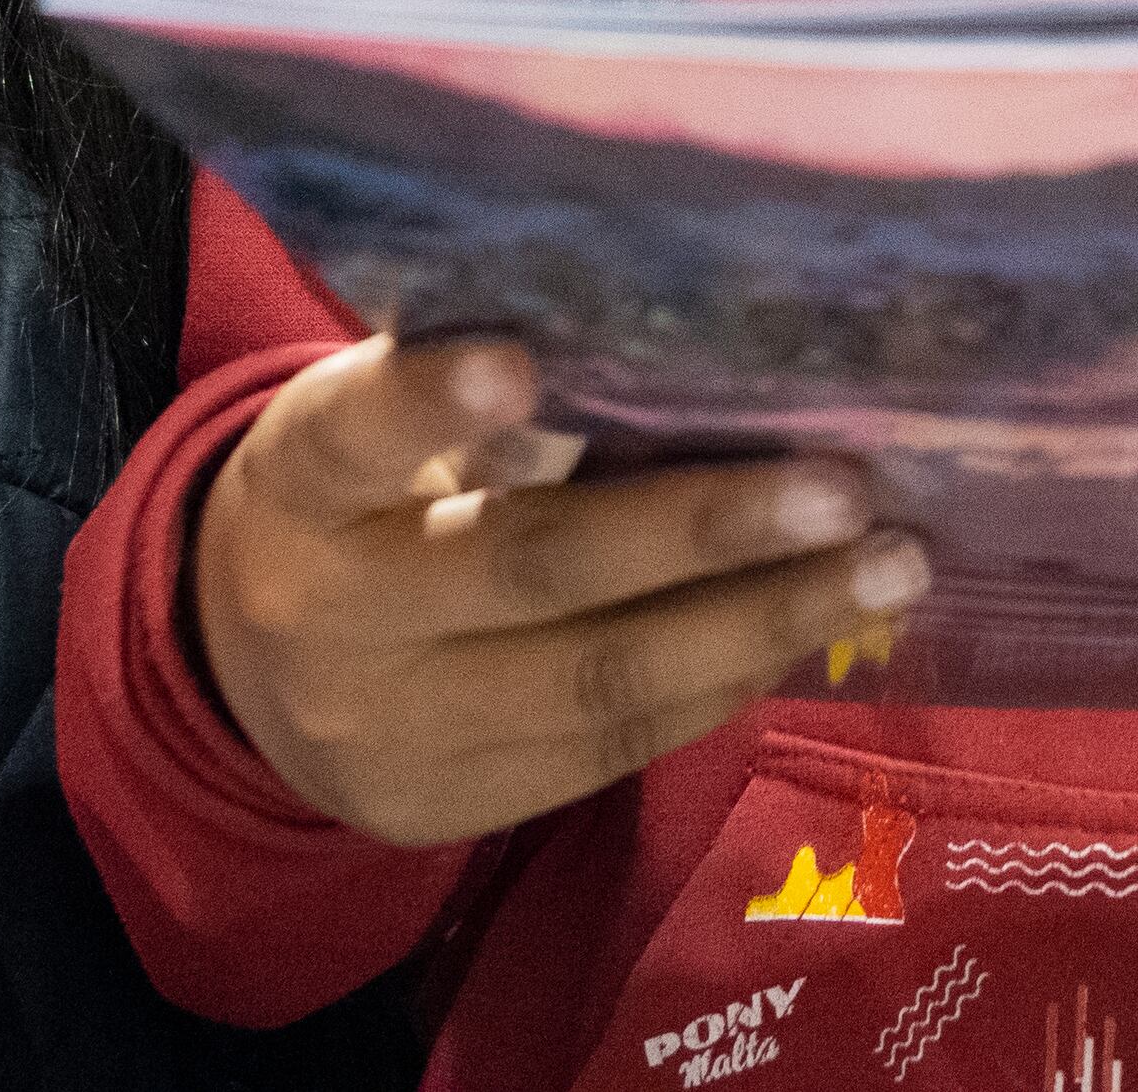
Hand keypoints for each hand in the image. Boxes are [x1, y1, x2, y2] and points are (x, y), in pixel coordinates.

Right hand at [191, 335, 926, 848]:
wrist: (249, 666)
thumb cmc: (369, 490)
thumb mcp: (379, 421)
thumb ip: (492, 390)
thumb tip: (717, 333)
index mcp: (299, 481)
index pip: (354, 431)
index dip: (430, 397)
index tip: (517, 361)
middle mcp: (326, 612)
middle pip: (528, 567)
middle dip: (705, 529)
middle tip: (847, 489)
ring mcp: (382, 728)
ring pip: (594, 681)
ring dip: (762, 623)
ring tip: (888, 570)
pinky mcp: (438, 805)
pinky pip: (606, 749)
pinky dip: (722, 684)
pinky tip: (810, 629)